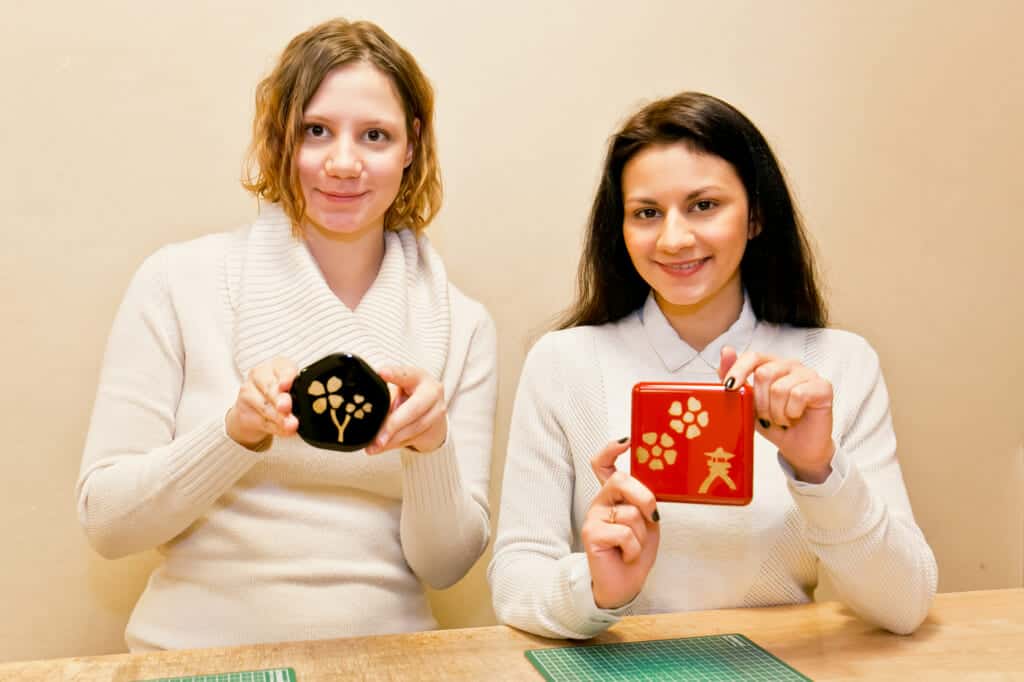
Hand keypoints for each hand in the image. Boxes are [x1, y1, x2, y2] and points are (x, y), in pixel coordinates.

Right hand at [225, 357, 298, 448]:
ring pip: (265, 406)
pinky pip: (261, 420)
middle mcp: (260, 375)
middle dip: (280, 399)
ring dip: (279, 417)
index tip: (286, 386)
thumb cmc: (279, 394)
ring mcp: (248, 392)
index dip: (286, 377)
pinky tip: (285, 431)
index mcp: (277, 365)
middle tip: (286, 408)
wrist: (253, 409)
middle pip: (270, 387)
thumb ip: (299, 393)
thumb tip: (313, 405)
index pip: (282, 369)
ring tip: (291, 425)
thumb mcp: (292, 389)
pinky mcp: (243, 410)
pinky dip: (275, 428)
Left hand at [366, 365, 446, 454]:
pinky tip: (383, 447)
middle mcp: (432, 392)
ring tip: (374, 446)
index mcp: (418, 376)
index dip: (394, 374)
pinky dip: (395, 444)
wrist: (434, 410)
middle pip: (413, 409)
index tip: (381, 373)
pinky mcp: (436, 429)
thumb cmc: (410, 396)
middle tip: (377, 439)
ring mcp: (437, 411)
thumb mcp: (399, 391)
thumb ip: (386, 397)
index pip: (405, 374)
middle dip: (393, 425)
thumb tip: (364, 410)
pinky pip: (413, 439)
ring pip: (414, 428)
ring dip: (392, 440)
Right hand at [582, 439, 660, 609]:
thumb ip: (645, 504)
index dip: (611, 450)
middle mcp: (600, 502)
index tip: (627, 441)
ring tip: (633, 547)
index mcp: (613, 496)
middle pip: (620, 480)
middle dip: (644, 498)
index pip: (603, 464)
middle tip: (651, 517)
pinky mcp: (591, 534)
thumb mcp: (647, 523)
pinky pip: (624, 533)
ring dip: (642, 535)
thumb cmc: (635, 552)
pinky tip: (625, 555)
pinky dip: (633, 549)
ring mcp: (593, 517)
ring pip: (629, 512)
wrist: (623, 585)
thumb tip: (650, 497)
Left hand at [719, 345, 834, 482]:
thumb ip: (736, 379)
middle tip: (766, 416)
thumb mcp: (747, 404)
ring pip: (780, 388)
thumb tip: (726, 351)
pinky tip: (795, 417)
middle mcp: (789, 365)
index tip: (729, 387)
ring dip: (776, 412)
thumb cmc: (773, 423)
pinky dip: (791, 412)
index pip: (752, 356)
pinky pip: (798, 395)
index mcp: (771, 364)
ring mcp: (808, 374)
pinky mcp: (823, 386)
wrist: (798, 447)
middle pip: (764, 373)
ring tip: (782, 419)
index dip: (738, 370)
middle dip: (759, 402)